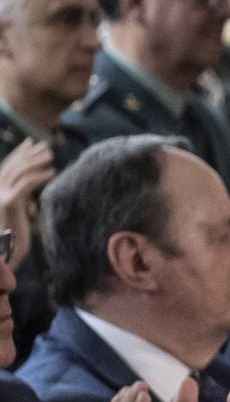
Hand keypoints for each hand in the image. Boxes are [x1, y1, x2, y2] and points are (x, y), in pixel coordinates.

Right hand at [0, 138, 52, 264]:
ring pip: (20, 171)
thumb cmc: (12, 240)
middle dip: (29, 153)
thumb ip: (19, 202)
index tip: (31, 143)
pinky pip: (27, 183)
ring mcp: (0, 195)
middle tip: (45, 145)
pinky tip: (52, 172)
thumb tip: (29, 196)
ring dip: (36, 161)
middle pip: (13, 165)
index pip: (7, 167)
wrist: (2, 257)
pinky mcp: (10, 202)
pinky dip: (40, 175)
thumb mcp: (15, 216)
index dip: (19, 154)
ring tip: (51, 156)